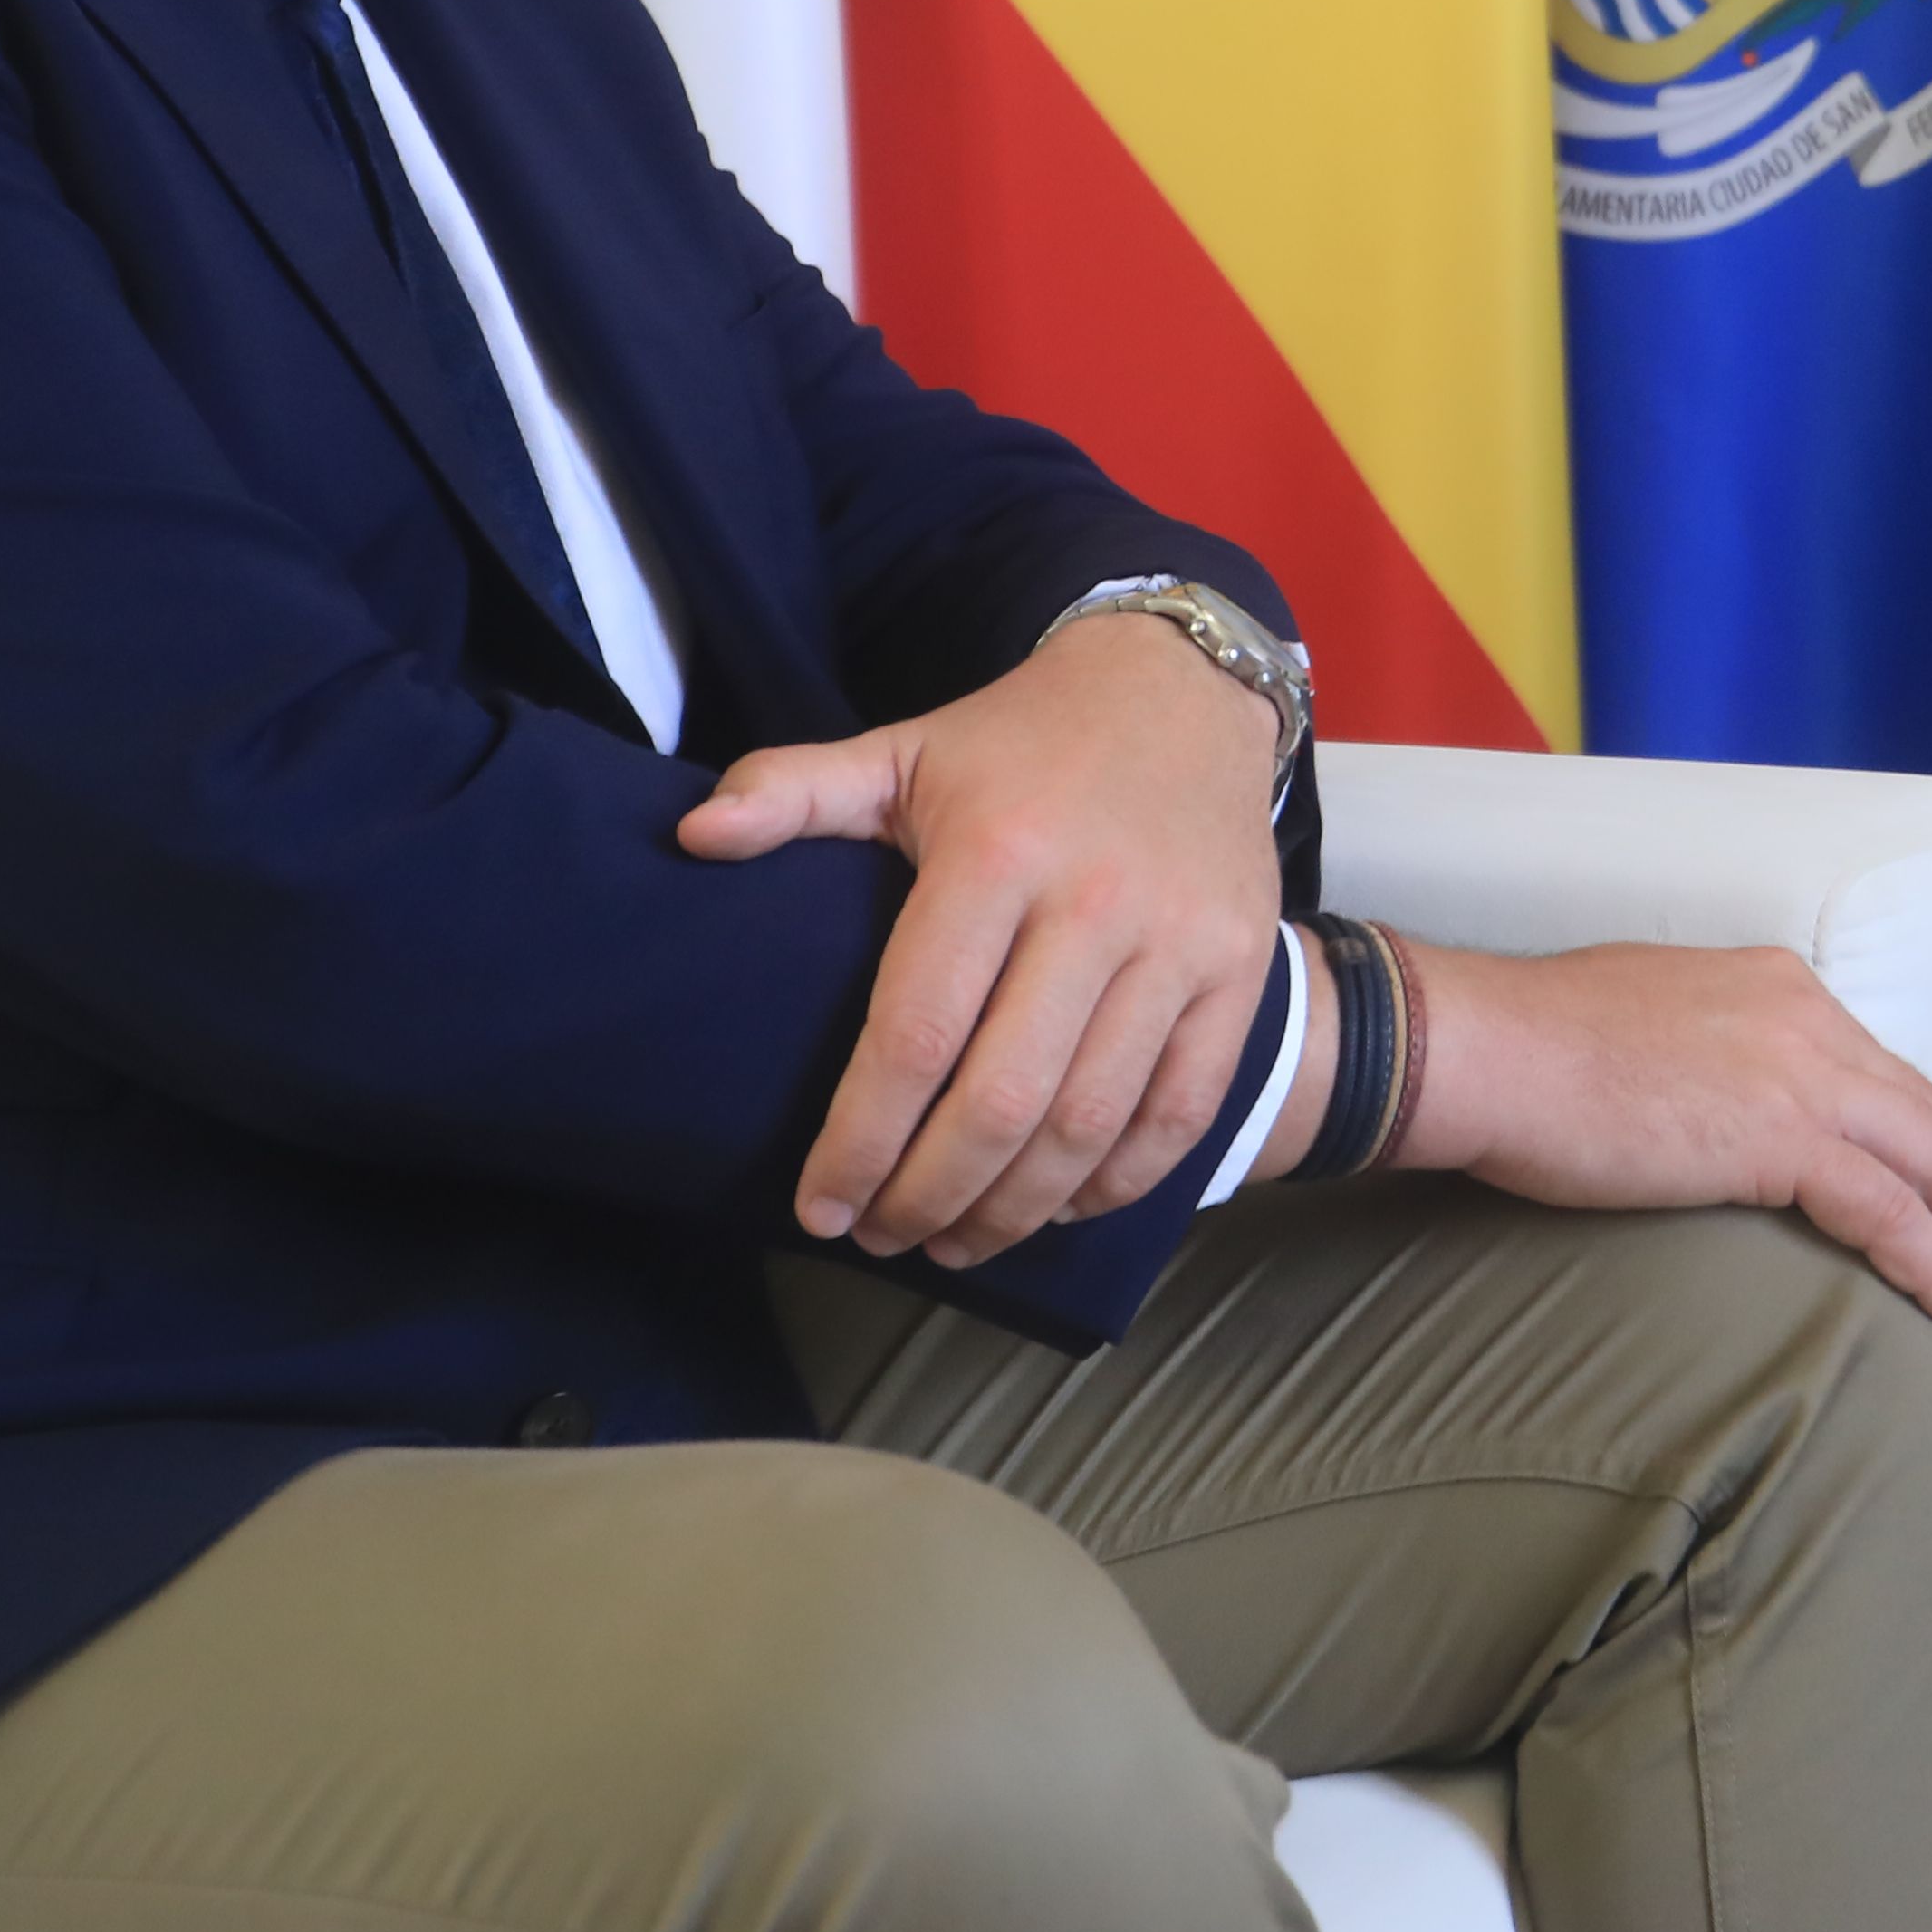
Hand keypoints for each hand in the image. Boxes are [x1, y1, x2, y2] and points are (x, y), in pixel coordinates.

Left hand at [677, 613, 1290, 1268]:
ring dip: (1016, 1209)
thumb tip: (691, 834)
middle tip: (882, 1237)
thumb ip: (796, 790)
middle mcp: (1094, 906)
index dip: (861, 1139)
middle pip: (1003, 1102)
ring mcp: (1179, 944)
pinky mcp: (1240, 970)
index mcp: (996, 856)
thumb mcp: (903, 749)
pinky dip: (1117, 1181)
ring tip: (955, 1241)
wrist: (1183, 690)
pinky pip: (1181, 1111)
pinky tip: (1058, 1206)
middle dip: (930, 1195)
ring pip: (1091, 1123)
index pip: (916, 1034)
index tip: (820, 1206)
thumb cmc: (1021, 741)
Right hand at [1393, 940, 1931, 1330]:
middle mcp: (1808, 1018)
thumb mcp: (1644, 1029)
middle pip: (1926, 1115)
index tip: (1931, 1193)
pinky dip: (1931, 1259)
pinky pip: (1888, 1209)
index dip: (1916, 1140)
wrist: (1489, 1048)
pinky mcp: (1781, 1137)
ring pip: (1930, 1160)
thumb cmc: (1531, 1047)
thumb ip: (1696, 1059)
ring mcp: (1802, 1074)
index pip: (1875, 1073)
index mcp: (1775, 988)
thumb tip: (1697, 1108)